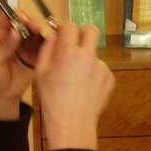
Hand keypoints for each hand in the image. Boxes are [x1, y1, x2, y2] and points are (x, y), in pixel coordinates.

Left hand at [0, 13, 40, 119]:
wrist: (0, 96)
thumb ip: (4, 46)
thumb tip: (16, 31)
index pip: (7, 17)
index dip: (16, 15)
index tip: (22, 18)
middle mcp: (13, 36)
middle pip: (24, 23)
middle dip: (30, 23)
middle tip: (35, 27)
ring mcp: (25, 45)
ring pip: (35, 33)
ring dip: (40, 32)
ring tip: (42, 35)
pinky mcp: (35, 55)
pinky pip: (43, 47)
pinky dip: (47, 44)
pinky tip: (49, 44)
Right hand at [33, 23, 113, 149]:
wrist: (72, 124)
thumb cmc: (52, 100)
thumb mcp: (41, 72)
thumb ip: (47, 49)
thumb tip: (55, 36)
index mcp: (69, 53)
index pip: (70, 26)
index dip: (65, 29)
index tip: (63, 35)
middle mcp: (88, 56)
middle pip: (92, 30)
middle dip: (83, 32)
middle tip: (76, 44)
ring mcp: (102, 67)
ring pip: (95, 53)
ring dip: (86, 59)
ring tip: (76, 80)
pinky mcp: (109, 78)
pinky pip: (100, 69)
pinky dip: (93, 75)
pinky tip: (85, 88)